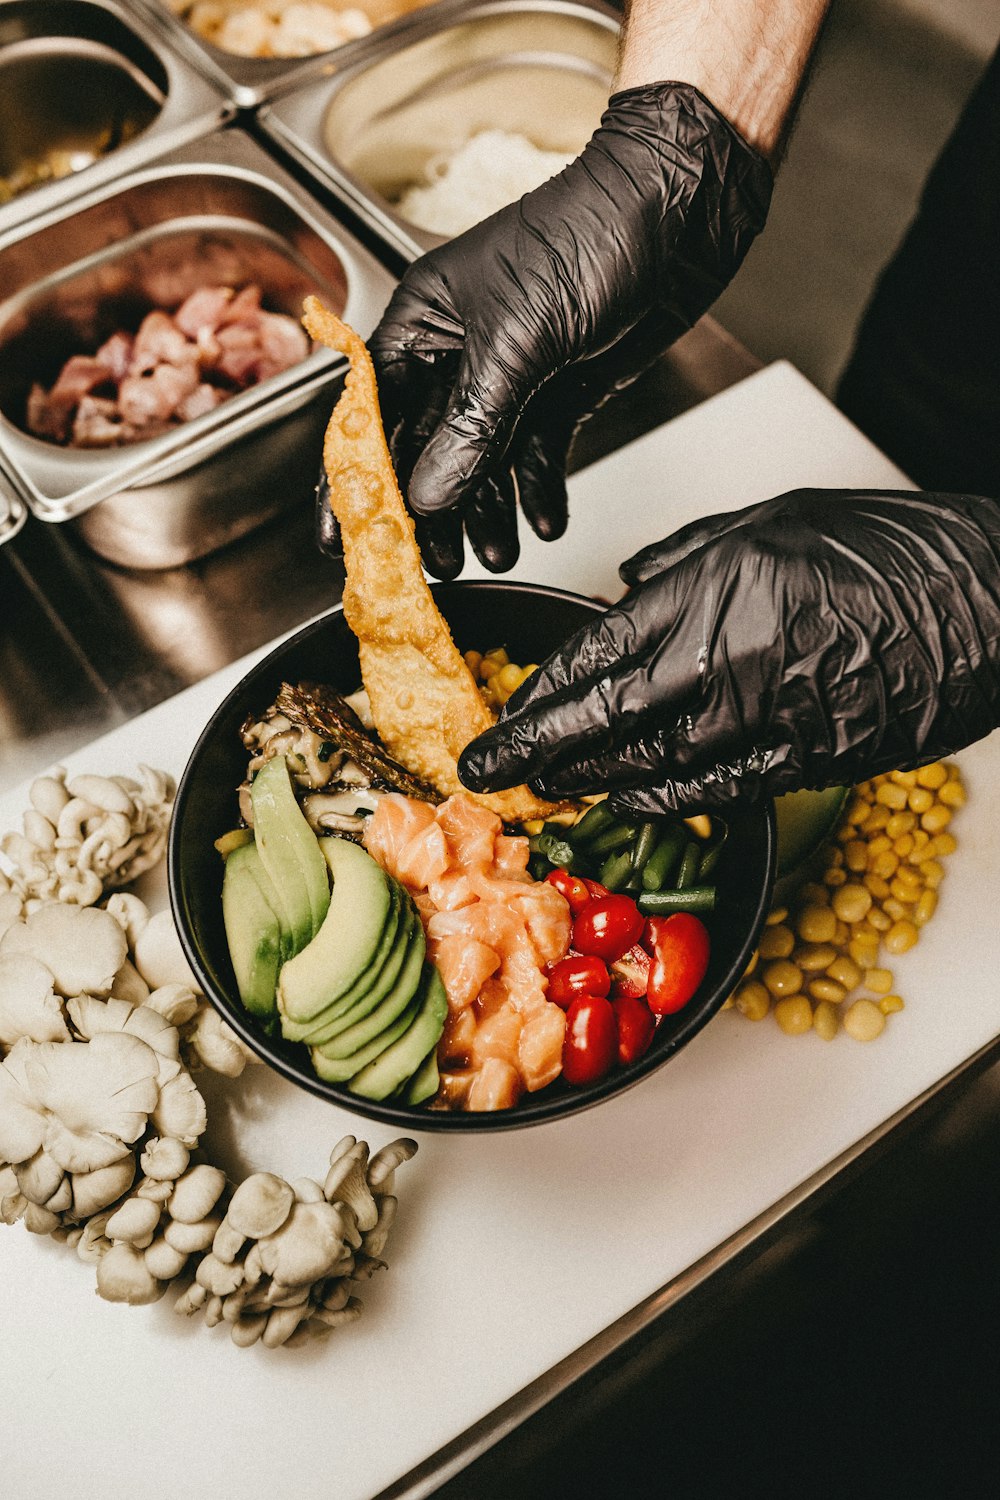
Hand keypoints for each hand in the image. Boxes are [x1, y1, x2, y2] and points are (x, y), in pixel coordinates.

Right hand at [332, 81, 770, 579]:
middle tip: (434, 564)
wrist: (679, 209)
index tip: (344, 537)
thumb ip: (472, 425)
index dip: (355, 479)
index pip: (370, 412)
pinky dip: (539, 490)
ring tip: (497, 554)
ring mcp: (509, 375)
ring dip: (487, 511)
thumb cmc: (589, 234)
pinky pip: (536, 454)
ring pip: (480, 461)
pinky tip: (546, 523)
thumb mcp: (519, 340)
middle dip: (429, 510)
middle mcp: (458, 352)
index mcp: (424, 321)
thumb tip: (428, 495)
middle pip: (424, 449)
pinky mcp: (557, 391)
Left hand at [458, 489, 999, 810]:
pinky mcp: (806, 759)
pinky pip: (714, 790)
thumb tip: (627, 586)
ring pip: (650, 765)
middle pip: (602, 722)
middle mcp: (724, 661)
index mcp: (709, 590)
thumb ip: (686, 557)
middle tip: (486, 776)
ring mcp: (764, 718)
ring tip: (549, 788)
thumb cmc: (891, 547)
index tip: (498, 724)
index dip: (537, 700)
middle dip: (536, 754)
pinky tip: (630, 799)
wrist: (992, 599)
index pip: (593, 657)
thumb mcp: (772, 519)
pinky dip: (664, 798)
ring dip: (590, 780)